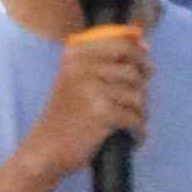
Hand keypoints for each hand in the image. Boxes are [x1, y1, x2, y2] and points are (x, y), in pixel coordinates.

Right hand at [25, 19, 149, 191]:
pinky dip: (138, 130)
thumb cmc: (66, 115)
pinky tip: (134, 138)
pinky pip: (135, 117)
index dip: (139, 53)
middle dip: (142, 86)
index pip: (120, 43)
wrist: (45, 149)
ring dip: (141, 111)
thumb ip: (104, 60)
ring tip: (134, 122)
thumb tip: (143, 42)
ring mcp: (92, 89)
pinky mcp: (102, 113)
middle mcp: (81, 67)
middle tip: (140, 102)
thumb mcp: (75, 79)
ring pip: (137, 94)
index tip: (147, 65)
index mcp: (74, 54)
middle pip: (132, 69)